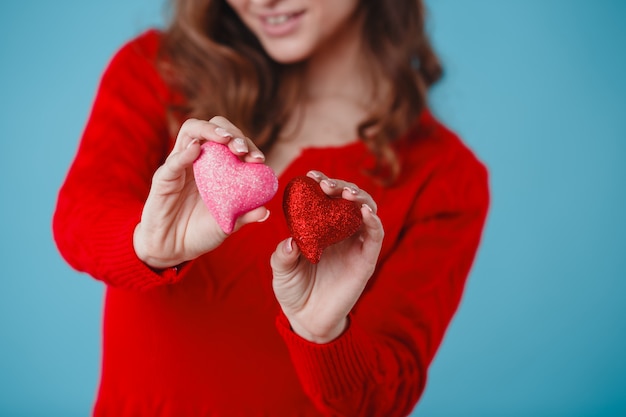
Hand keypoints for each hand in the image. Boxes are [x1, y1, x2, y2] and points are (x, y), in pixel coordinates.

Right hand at [134, 117, 269, 268]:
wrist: (173, 250)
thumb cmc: (200, 232)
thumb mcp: (227, 225)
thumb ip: (244, 216)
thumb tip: (265, 211)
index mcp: (216, 167)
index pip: (232, 143)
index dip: (247, 145)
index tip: (258, 159)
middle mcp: (198, 160)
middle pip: (213, 129)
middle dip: (231, 133)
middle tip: (242, 149)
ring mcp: (180, 165)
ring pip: (191, 131)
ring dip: (210, 130)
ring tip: (225, 139)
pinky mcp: (164, 179)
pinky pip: (173, 161)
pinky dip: (185, 152)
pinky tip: (197, 149)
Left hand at [270, 171, 384, 342]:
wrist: (306, 318)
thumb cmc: (293, 288)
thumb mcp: (281, 269)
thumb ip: (282, 256)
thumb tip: (290, 242)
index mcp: (321, 227)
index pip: (326, 198)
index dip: (322, 183)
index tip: (311, 176)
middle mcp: (341, 231)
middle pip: (349, 199)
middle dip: (340, 186)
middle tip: (326, 184)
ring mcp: (355, 244)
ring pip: (366, 211)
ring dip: (359, 198)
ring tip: (346, 193)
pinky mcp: (366, 260)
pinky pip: (375, 236)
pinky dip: (374, 221)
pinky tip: (365, 212)